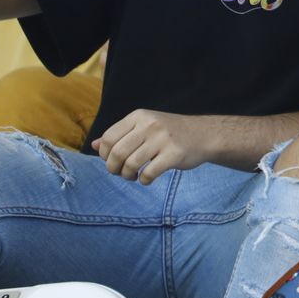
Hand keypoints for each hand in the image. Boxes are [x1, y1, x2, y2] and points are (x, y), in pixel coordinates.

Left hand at [94, 109, 218, 184]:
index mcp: (139, 116)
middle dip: (113, 168)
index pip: (109, 137)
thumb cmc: (170, 132)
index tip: (112, 161)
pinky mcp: (174, 154)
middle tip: (120, 173)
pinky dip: (143, 181)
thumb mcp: (144, 127)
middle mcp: (150, 125)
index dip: (104, 154)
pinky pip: (148, 173)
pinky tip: (147, 178)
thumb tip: (94, 145)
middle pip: (117, 153)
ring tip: (133, 176)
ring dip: (128, 176)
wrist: (204, 134)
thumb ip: (120, 135)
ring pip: (131, 164)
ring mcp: (162, 139)